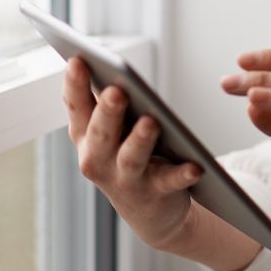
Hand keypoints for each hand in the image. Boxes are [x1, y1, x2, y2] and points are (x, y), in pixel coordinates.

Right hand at [62, 57, 201, 253]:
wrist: (147, 210)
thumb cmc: (124, 154)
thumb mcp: (108, 130)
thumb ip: (104, 102)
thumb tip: (107, 62)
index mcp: (85, 136)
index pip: (77, 107)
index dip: (75, 85)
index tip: (77, 60)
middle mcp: (98, 160)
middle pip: (102, 133)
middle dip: (108, 112)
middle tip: (116, 91)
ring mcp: (126, 179)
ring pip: (131, 158)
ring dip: (140, 140)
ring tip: (151, 121)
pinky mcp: (156, 192)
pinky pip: (169, 182)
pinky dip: (181, 174)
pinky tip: (195, 167)